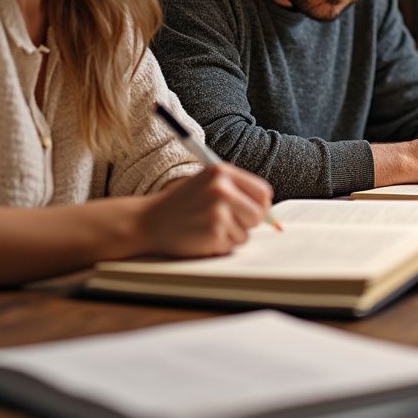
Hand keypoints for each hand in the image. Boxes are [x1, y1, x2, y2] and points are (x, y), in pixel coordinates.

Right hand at [139, 163, 273, 256]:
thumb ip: (235, 189)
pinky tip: (202, 236)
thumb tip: (269, 209)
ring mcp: (218, 212)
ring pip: (246, 233)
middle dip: (247, 222)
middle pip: (259, 214)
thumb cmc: (181, 203)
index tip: (249, 211)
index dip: (260, 205)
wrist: (149, 221)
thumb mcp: (206, 183)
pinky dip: (220, 245)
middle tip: (224, 220)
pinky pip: (232, 246)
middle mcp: (222, 189)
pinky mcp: (214, 233)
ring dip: (231, 235)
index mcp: (222, 172)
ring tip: (207, 226)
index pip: (263, 192)